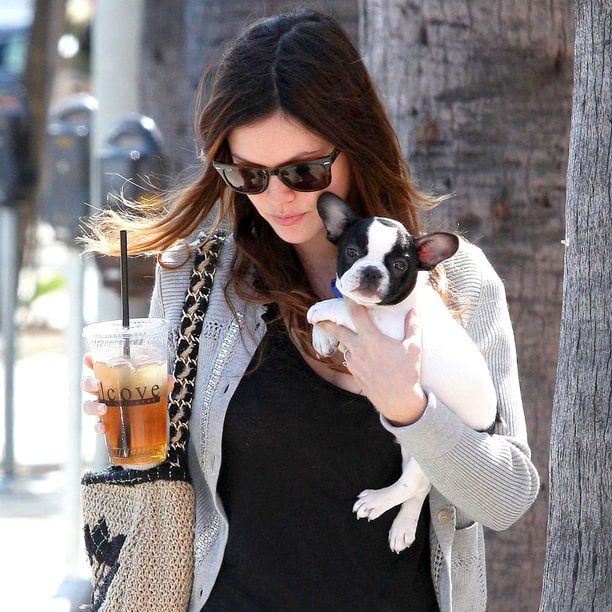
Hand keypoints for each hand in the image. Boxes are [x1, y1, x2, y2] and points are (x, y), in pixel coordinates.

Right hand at [81, 352, 174, 433]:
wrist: (151, 420)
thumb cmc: (147, 395)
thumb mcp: (155, 386)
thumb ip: (161, 382)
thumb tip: (168, 380)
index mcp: (113, 376)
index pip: (98, 365)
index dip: (90, 360)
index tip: (89, 357)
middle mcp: (105, 390)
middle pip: (88, 384)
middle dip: (89, 382)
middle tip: (96, 384)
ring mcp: (104, 406)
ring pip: (89, 405)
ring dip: (93, 406)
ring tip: (103, 409)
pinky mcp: (108, 423)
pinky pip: (97, 424)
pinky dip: (98, 426)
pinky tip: (102, 428)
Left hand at [318, 300, 426, 425]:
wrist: (398, 400)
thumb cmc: (406, 373)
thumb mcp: (413, 347)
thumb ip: (412, 327)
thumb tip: (414, 311)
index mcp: (371, 338)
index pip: (356, 313)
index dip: (348, 299)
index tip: (342, 291)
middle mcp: (358, 348)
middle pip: (336, 330)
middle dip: (325, 322)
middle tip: (317, 317)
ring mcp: (354, 362)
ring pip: (344, 346)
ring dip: (344, 340)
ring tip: (346, 336)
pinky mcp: (354, 374)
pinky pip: (350, 360)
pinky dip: (353, 355)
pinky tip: (362, 356)